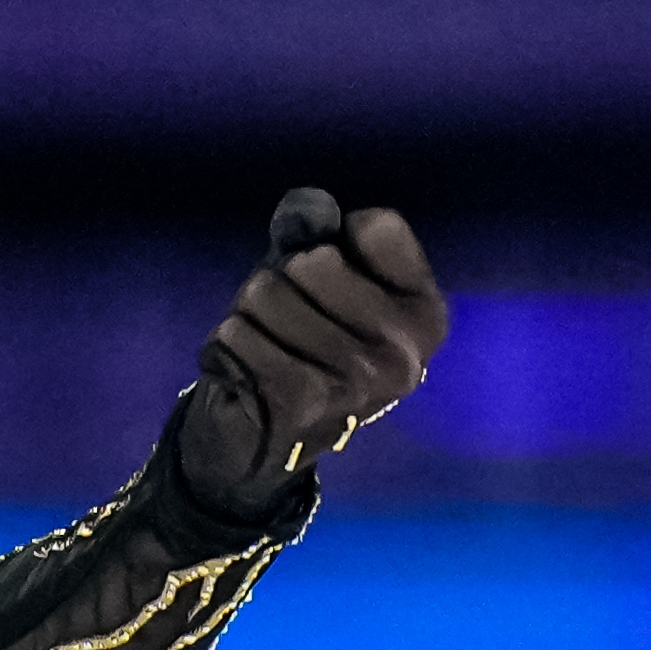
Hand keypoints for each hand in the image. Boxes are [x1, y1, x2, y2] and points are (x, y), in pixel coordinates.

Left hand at [178, 188, 448, 521]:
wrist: (259, 442)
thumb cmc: (292, 345)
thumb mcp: (309, 282)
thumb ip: (310, 233)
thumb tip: (311, 207)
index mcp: (424, 317)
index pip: (378, 227)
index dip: (332, 238)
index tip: (325, 279)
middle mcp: (405, 354)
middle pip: (313, 259)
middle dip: (278, 281)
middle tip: (282, 322)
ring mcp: (359, 383)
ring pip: (268, 294)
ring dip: (248, 316)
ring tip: (265, 348)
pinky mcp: (305, 403)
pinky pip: (241, 334)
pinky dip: (227, 343)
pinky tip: (244, 370)